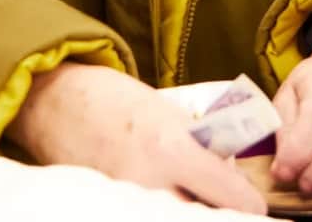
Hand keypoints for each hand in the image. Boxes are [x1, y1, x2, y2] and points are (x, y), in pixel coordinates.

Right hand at [12, 63, 265, 214]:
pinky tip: (164, 200)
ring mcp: (124, 200)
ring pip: (176, 218)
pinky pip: (146, 215)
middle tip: (225, 203)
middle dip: (218, 212)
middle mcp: (149, 182)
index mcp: (172, 149)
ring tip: (190, 195)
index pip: (232, 198)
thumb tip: (232, 181)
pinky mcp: (105, 209)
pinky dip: (161, 211)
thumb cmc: (118, 103)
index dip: (250, 205)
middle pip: (204, 218)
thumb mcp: (172, 115)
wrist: (56, 103)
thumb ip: (203, 150)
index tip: (255, 205)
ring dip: (189, 210)